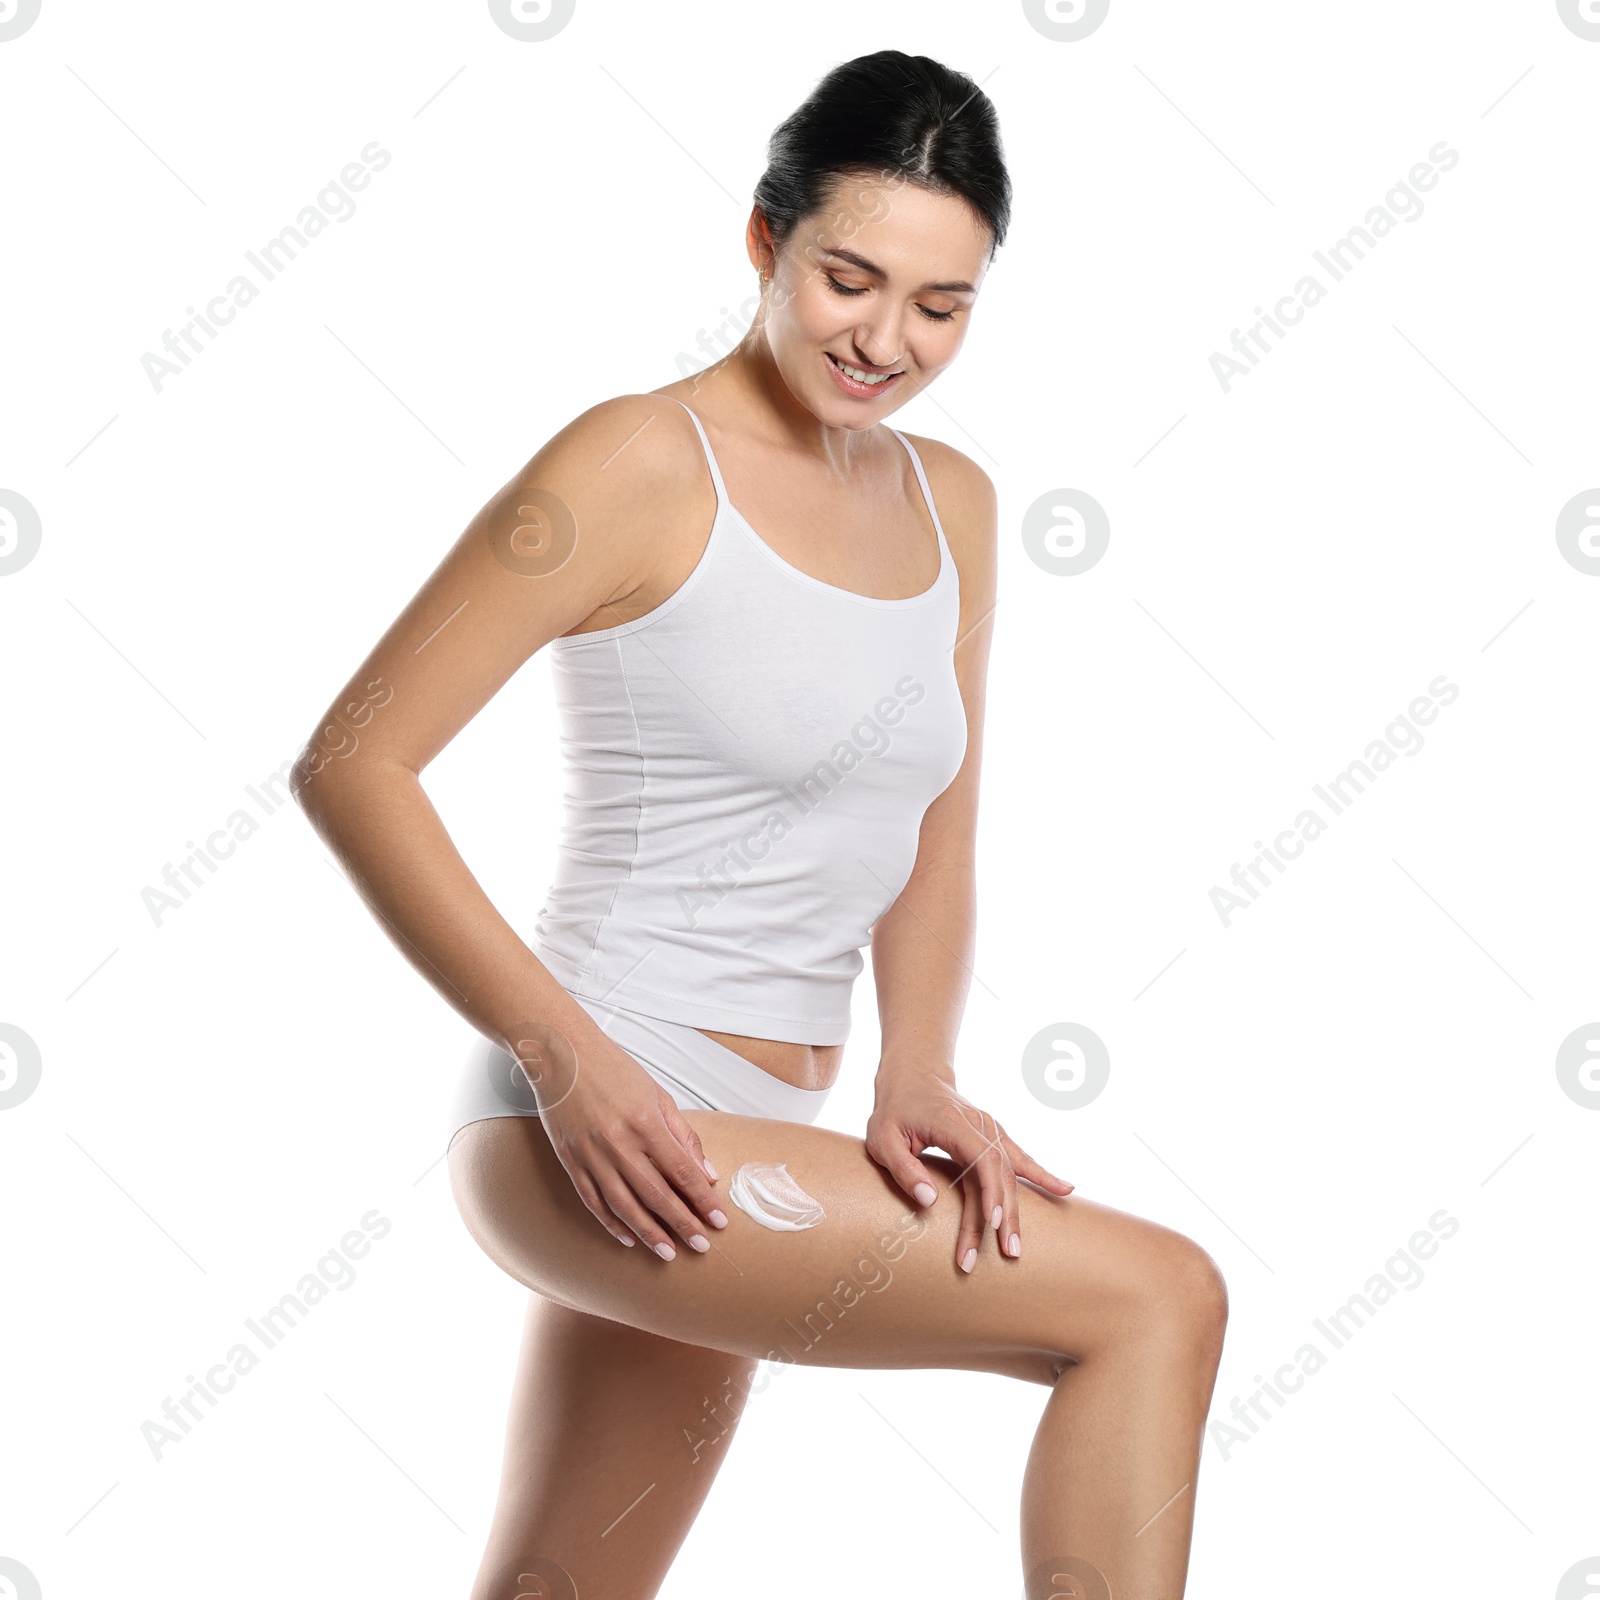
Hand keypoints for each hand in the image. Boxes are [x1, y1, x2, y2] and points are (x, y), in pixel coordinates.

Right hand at [521, 1026, 729, 1262]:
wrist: (562, 1054)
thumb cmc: (614, 1070)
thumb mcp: (657, 1094)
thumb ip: (683, 1135)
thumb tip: (706, 1173)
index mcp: (645, 1123)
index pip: (682, 1172)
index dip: (702, 1200)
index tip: (719, 1221)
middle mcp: (618, 1143)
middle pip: (656, 1195)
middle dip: (682, 1224)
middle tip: (701, 1246)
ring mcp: (591, 1154)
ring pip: (624, 1205)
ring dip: (649, 1233)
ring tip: (668, 1253)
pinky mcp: (570, 1160)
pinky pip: (593, 1200)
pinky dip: (611, 1223)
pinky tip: (628, 1237)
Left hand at [865, 1067, 1072, 1272]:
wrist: (913, 1077)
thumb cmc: (895, 1110)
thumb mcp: (882, 1138)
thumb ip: (903, 1168)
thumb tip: (929, 1200)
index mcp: (953, 1123)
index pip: (980, 1158)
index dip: (990, 1189)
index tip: (992, 1219)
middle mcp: (980, 1126)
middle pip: (999, 1173)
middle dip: (1003, 1214)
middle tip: (1006, 1252)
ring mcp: (990, 1130)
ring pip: (1010, 1173)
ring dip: (1016, 1209)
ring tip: (1016, 1246)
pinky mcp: (993, 1137)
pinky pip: (1020, 1159)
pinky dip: (1042, 1176)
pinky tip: (1065, 1190)